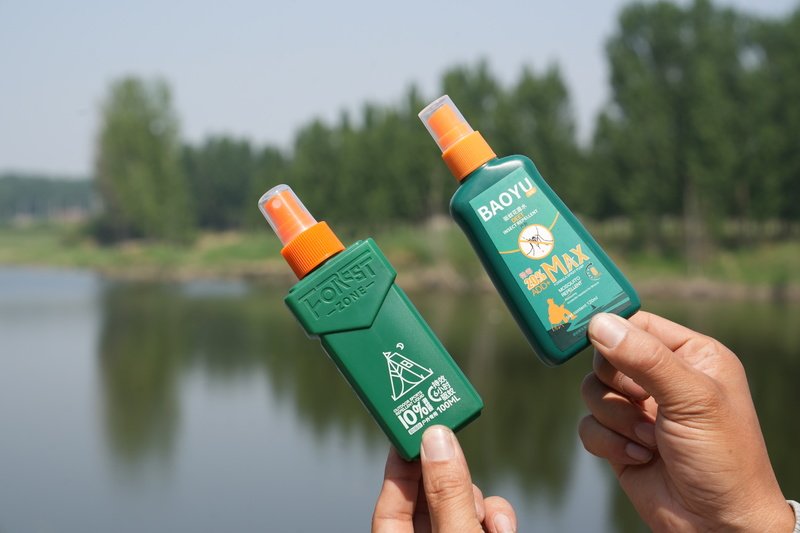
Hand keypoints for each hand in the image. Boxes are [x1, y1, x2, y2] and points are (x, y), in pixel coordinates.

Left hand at [372, 425, 516, 532]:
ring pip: (463, 504)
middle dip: (448, 477)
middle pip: (431, 496)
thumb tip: (437, 438)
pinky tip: (501, 530)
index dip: (402, 461)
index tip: (416, 429)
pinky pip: (485, 520)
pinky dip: (496, 519)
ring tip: (487, 520)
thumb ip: (448, 492)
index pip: (391, 499)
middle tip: (454, 446)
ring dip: (479, 502)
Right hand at [579, 311, 794, 531]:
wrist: (717, 526)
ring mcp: (638, 410)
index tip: (597, 339)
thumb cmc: (724, 459)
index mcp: (690, 355)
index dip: (615, 332)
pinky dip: (609, 443)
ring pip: (592, 392)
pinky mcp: (619, 439)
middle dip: (619, 387)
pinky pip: (587, 426)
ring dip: (617, 420)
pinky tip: (641, 457)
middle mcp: (661, 378)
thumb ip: (645, 358)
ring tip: (651, 440)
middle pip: (605, 357)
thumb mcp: (692, 399)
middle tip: (644, 404)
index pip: (636, 323)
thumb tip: (599, 323)